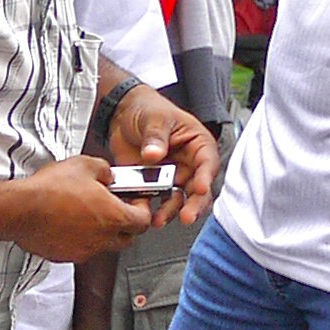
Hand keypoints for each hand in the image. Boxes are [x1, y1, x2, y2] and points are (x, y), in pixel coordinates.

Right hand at [2, 152, 158, 264]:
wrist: (20, 209)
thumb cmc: (50, 189)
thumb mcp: (85, 165)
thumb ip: (105, 171)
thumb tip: (108, 176)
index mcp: (114, 216)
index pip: (144, 221)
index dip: (143, 209)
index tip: (136, 201)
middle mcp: (102, 238)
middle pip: (127, 238)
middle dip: (127, 225)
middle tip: (117, 209)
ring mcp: (84, 250)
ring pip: (104, 245)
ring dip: (102, 232)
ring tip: (88, 214)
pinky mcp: (66, 256)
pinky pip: (81, 249)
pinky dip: (81, 239)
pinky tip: (69, 223)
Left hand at [111, 87, 216, 226]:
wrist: (122, 114)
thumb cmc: (148, 110)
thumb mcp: (155, 118)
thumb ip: (156, 136)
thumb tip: (154, 154)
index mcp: (197, 145)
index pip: (207, 163)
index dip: (206, 178)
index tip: (201, 189)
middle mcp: (188, 164)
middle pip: (197, 189)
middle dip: (193, 204)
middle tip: (187, 216)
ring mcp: (170, 177)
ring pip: (177, 200)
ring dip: (170, 212)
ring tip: (159, 220)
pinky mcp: (151, 185)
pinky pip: (152, 201)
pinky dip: (149, 210)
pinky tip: (143, 215)